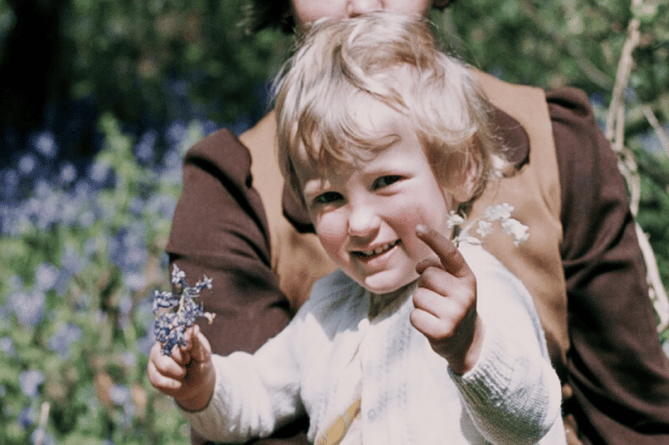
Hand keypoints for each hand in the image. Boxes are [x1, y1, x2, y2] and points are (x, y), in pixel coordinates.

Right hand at [147, 324, 215, 410]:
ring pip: (164, 366)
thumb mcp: (203, 354)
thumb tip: (193, 328)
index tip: (188, 349)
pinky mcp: (151, 371)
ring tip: (183, 371)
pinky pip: (158, 380)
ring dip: (179, 373)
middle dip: (183, 360)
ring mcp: (155, 356)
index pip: (174, 328)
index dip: (181, 341)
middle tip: (188, 361)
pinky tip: (177, 382)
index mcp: (177, 332)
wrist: (196, 385)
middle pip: (170, 349)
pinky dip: (173, 384)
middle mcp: (163, 341)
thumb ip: (196, 343)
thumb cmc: (201, 364)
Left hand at [409, 225, 484, 374]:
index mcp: (468, 278)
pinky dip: (418, 319)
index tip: (418, 228)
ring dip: (420, 303)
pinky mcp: (442, 331)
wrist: (467, 341)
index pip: (450, 253)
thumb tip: (420, 266)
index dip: (433, 239)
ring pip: (418, 296)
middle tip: (438, 298)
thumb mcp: (454, 283)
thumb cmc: (452, 304)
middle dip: (425, 285)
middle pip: (426, 275)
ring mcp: (455, 314)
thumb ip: (439, 267)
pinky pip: (414, 316)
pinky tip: (432, 325)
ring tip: (436, 312)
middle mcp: (465, 294)